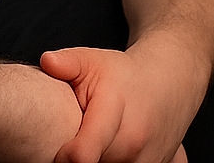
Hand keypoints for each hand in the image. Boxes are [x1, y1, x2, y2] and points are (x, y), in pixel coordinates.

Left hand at [39, 39, 205, 162]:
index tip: (58, 152)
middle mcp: (133, 143)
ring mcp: (147, 162)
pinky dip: (113, 162)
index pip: (85, 154)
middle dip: (79, 156)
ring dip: (99, 159)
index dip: (65, 158)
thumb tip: (46, 62)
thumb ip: (67, 63)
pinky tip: (111, 148)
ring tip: (93, 136)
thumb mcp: (92, 60)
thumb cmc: (122, 74)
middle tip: (74, 135)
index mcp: (114, 113)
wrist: (167, 84)